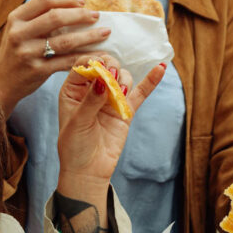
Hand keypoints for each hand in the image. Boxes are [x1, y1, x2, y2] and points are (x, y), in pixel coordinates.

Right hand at [0, 0, 111, 115]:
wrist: (1, 81)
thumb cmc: (17, 52)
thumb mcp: (20, 29)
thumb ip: (39, 17)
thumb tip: (74, 4)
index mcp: (16, 18)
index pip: (46, 0)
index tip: (83, 3)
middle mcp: (20, 33)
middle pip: (56, 17)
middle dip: (81, 15)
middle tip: (97, 16)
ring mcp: (28, 53)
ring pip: (65, 41)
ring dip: (89, 36)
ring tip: (105, 33)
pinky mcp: (38, 70)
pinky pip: (67, 61)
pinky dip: (86, 57)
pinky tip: (99, 55)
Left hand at [56, 59, 166, 193]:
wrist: (88, 171)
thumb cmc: (75, 146)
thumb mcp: (78, 122)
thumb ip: (91, 100)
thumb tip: (103, 79)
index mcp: (73, 89)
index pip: (83, 65)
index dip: (93, 62)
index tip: (100, 68)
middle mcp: (92, 90)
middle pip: (106, 66)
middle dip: (111, 67)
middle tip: (112, 76)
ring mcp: (111, 99)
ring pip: (122, 77)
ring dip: (123, 79)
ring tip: (119, 92)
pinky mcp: (126, 110)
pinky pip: (140, 93)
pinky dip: (150, 81)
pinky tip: (160, 69)